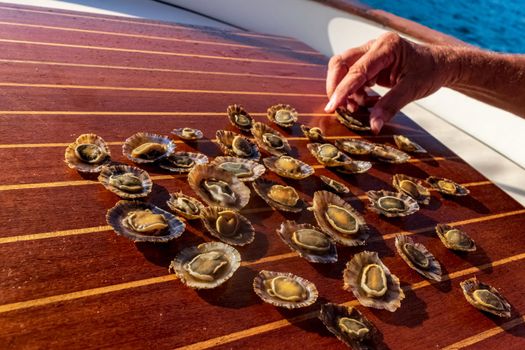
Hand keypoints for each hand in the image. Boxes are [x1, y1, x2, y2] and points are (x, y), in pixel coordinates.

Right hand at [324, 32, 456, 132]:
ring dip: (346, 92)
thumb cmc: (430, 72)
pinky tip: (369, 102)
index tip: (332, 107)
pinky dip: (354, 93)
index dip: (342, 89)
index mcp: (387, 46)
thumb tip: (373, 126)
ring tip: (360, 107)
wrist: (440, 65)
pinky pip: (352, 78)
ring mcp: (369, 53)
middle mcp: (374, 46)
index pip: (357, 69)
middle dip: (337, 87)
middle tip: (339, 109)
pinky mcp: (368, 63)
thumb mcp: (413, 90)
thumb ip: (391, 106)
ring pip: (343, 70)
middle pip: (341, 63)